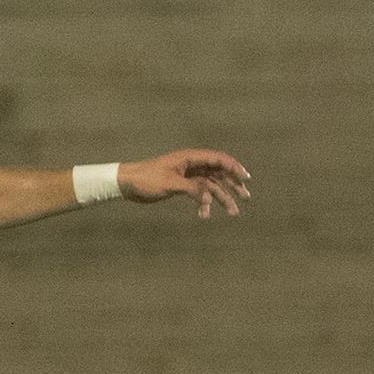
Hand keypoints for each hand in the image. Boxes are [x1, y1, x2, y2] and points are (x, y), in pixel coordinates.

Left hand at [118, 150, 251, 219]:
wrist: (127, 183)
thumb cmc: (146, 179)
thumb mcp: (170, 184)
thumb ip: (191, 189)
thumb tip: (209, 199)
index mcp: (191, 158)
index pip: (219, 159)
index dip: (235, 168)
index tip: (246, 179)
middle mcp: (192, 165)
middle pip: (219, 173)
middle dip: (234, 185)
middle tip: (246, 197)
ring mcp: (188, 175)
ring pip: (211, 186)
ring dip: (222, 198)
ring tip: (233, 213)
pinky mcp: (182, 185)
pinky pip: (199, 194)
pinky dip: (204, 204)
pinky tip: (204, 215)